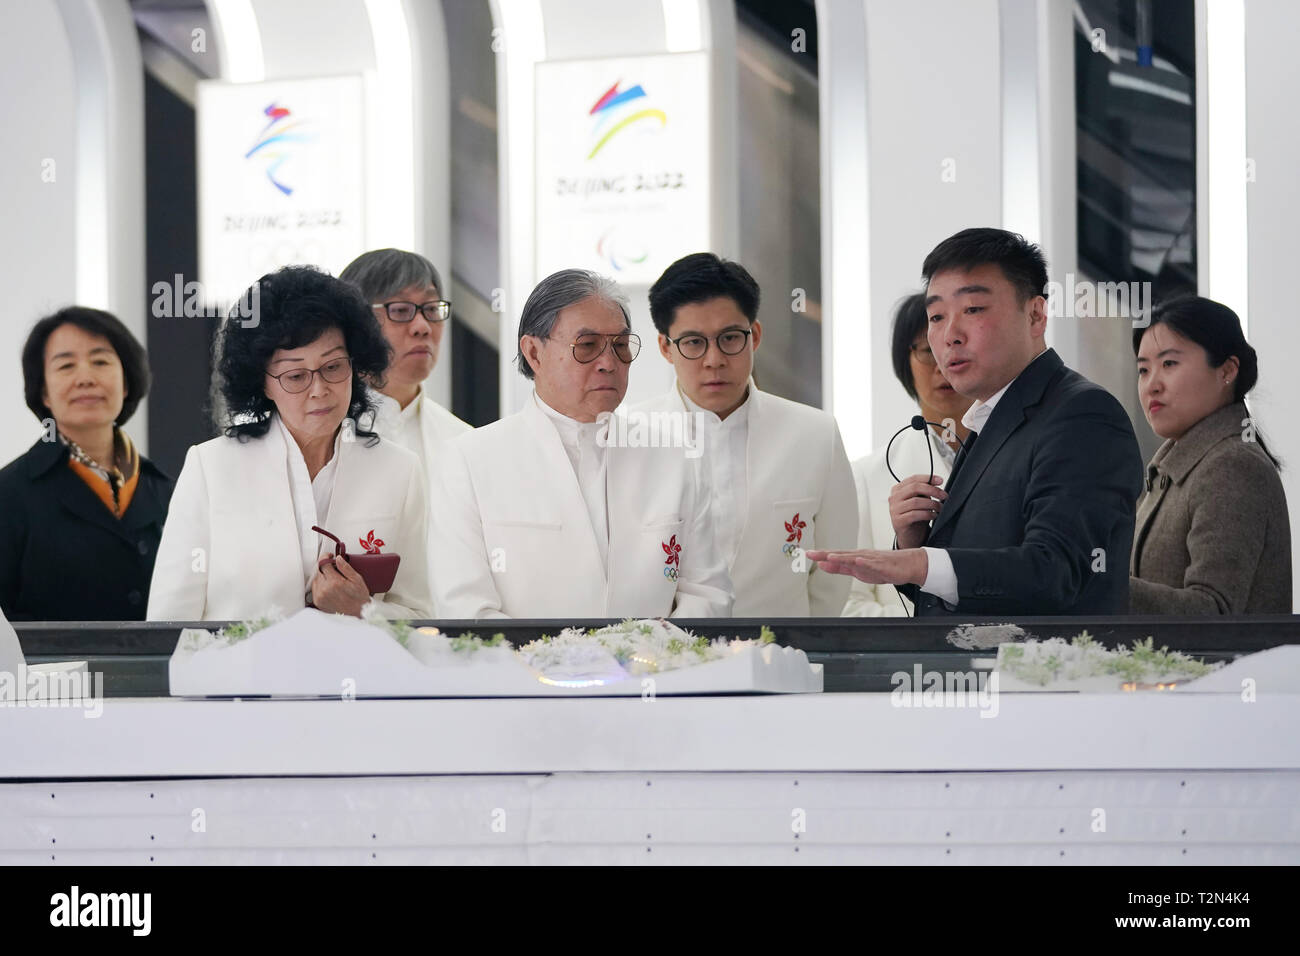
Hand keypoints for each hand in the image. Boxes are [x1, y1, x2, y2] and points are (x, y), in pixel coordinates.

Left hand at [310, 555, 370, 616]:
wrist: (358, 613)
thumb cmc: (359, 598)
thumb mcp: (356, 579)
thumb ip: (346, 568)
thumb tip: (338, 558)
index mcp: (334, 582)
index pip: (323, 564)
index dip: (326, 557)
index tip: (329, 556)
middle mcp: (324, 589)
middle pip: (318, 571)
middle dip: (325, 567)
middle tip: (333, 568)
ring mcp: (320, 596)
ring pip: (315, 579)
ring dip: (322, 576)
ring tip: (332, 579)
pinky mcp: (318, 602)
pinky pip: (314, 588)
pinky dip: (320, 585)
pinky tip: (329, 586)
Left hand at [805, 548, 928, 586]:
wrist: (904, 566)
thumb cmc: (881, 567)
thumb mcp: (856, 570)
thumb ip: (839, 568)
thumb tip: (822, 565)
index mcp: (852, 558)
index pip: (833, 556)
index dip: (819, 555)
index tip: (805, 554)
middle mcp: (859, 556)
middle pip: (839, 554)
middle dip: (825, 554)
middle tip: (810, 553)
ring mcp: (870, 559)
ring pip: (853, 558)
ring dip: (841, 557)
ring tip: (829, 557)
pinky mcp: (881, 565)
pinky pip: (872, 564)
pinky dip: (864, 562)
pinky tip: (857, 561)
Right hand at [889, 473, 947, 548]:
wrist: (910, 536)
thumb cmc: (915, 517)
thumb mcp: (920, 501)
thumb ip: (924, 491)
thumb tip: (936, 482)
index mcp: (898, 490)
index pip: (913, 479)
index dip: (928, 478)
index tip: (940, 481)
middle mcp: (894, 498)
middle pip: (915, 488)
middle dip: (933, 490)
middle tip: (944, 495)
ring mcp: (894, 510)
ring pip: (916, 501)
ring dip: (932, 504)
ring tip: (939, 508)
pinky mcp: (898, 521)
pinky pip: (915, 514)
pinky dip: (927, 514)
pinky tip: (933, 515)